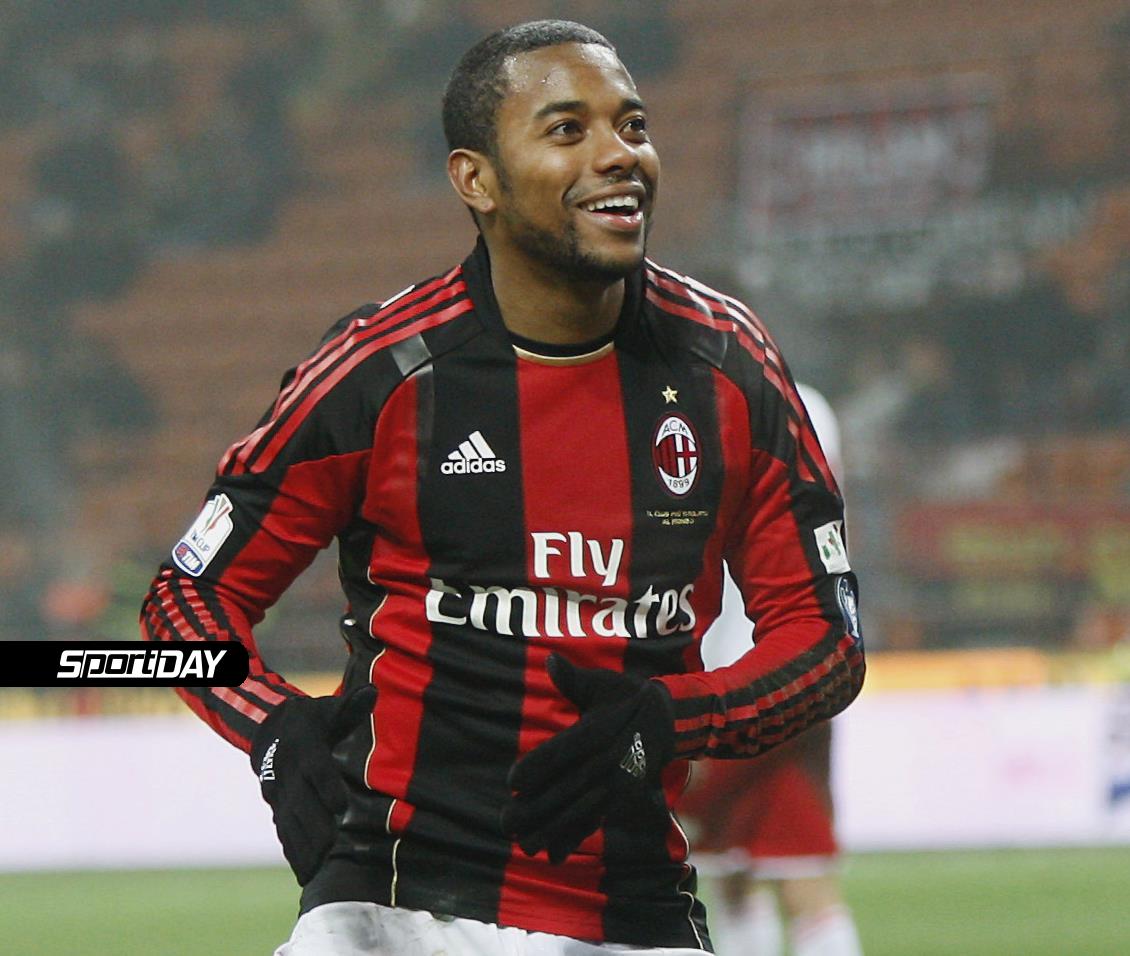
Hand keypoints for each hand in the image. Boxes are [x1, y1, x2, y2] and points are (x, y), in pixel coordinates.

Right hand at [250, 685, 375, 883]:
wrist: (272, 731)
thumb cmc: (315, 720)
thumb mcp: (331, 709)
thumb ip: (352, 706)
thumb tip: (373, 692)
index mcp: (304, 745)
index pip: (315, 768)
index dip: (326, 787)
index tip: (341, 806)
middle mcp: (287, 770)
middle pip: (300, 801)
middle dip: (315, 826)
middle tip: (332, 848)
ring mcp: (277, 791)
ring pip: (288, 822)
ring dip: (302, 845)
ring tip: (318, 868)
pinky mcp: (275, 807)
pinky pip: (283, 831)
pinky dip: (293, 852)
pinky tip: (306, 872)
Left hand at [502, 653, 674, 863]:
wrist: (667, 721)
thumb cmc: (624, 698)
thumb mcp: (601, 684)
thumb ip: (572, 679)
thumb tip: (551, 660)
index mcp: (596, 732)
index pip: (562, 752)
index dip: (536, 767)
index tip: (511, 780)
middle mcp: (605, 762)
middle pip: (565, 789)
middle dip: (534, 809)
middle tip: (505, 822)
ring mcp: (614, 784)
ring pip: (578, 812)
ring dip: (550, 831)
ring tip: (524, 846)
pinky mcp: (620, 799)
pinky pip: (595, 821)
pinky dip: (575, 839)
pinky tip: (554, 856)